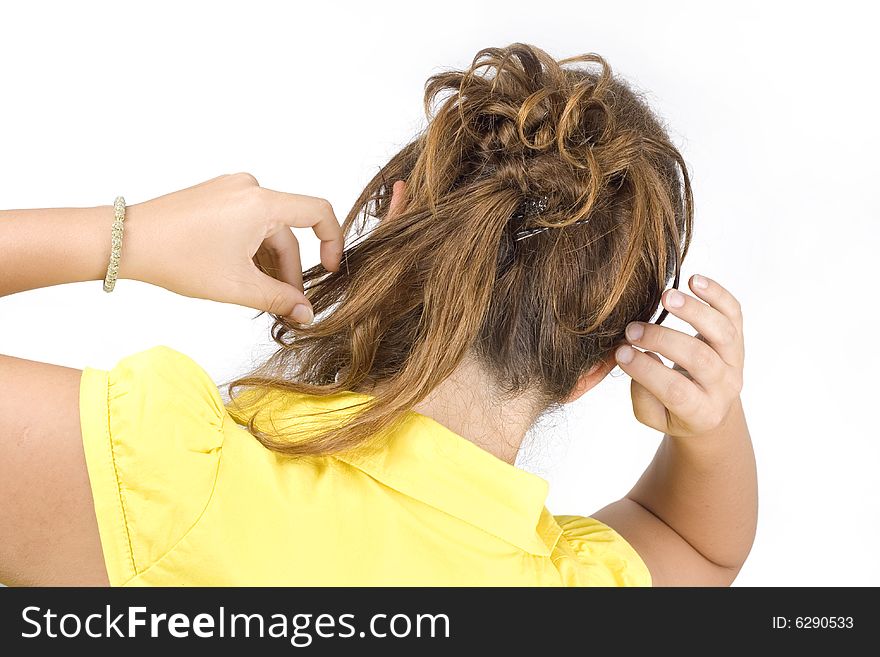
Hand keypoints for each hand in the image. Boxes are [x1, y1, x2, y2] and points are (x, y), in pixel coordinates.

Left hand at [121, 173, 343, 323]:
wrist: (127, 241)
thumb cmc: (178, 258)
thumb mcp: (236, 286)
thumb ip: (279, 300)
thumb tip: (306, 315)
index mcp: (261, 202)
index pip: (318, 212)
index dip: (333, 242)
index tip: (330, 270)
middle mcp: (250, 188)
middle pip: (288, 231)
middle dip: (290, 269)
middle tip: (285, 305)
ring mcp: (231, 190)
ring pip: (267, 230)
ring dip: (270, 262)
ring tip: (259, 295)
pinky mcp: (217, 195)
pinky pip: (249, 222)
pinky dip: (252, 249)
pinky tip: (242, 275)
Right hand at [613, 274, 744, 438]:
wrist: (712, 407)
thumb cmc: (674, 410)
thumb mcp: (654, 416)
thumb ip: (643, 395)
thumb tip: (638, 358)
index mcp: (703, 412)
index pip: (675, 390)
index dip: (646, 370)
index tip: (620, 352)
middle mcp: (725, 386)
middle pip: (699, 359)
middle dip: (662, 339)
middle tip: (632, 329)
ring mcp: (735, 359)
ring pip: (722, 332)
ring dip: (693, 311)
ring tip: (666, 296)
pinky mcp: (738, 336)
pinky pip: (733, 312)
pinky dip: (717, 294)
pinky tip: (694, 280)